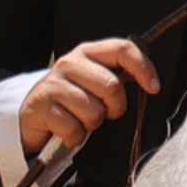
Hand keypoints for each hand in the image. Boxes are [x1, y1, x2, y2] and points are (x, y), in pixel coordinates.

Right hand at [18, 36, 160, 157]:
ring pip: (93, 111)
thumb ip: (117, 74)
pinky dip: (74, 137)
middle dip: (115, 107)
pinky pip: (73, 129)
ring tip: (81, 120)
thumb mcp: (95, 80)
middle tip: (106, 113)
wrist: (32, 115)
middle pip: (111, 86)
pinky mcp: (40, 106)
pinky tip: (67, 132)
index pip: (122, 49)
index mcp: (87, 52)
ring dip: (92, 123)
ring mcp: (53, 84)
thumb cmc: (72, 99)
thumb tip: (149, 79)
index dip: (143, 68)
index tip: (154, 88)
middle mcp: (69, 63)